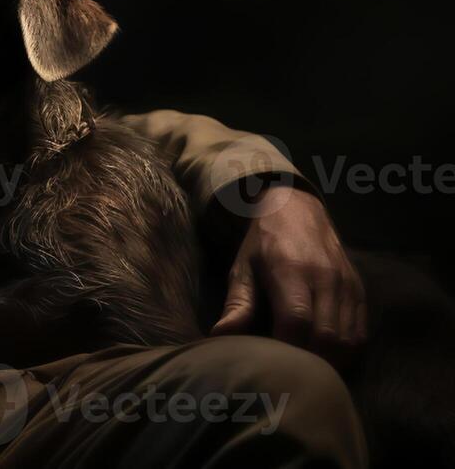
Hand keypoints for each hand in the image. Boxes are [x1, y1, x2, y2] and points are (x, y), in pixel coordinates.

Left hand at [211, 185, 366, 365]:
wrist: (297, 208)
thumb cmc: (263, 243)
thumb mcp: (243, 268)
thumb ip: (237, 304)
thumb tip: (220, 337)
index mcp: (291, 270)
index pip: (297, 321)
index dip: (286, 349)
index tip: (271, 362)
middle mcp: (325, 278)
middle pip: (327, 337)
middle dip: (309, 362)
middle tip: (289, 372)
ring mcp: (347, 285)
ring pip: (349, 340)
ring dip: (330, 361)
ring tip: (306, 369)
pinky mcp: (360, 291)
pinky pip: (361, 332)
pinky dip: (346, 351)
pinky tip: (326, 356)